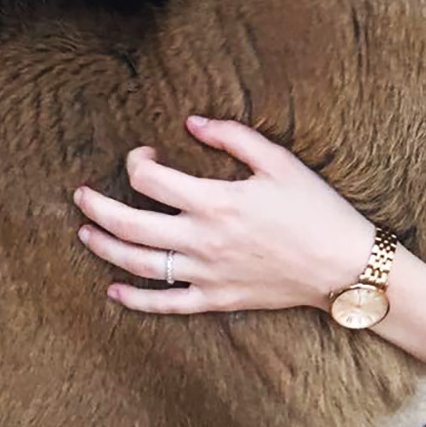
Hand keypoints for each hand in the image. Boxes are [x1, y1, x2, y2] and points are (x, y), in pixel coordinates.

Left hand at [74, 116, 374, 315]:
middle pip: (128, 225)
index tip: (144, 154)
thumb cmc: (316, 209)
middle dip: (96, 207)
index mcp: (215, 201)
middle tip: (81, 195)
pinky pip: (165, 304)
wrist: (344, 265)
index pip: (150, 180)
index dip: (137, 162)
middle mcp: (202, 240)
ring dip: (104, 247)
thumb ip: (233, 137)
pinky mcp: (216, 299)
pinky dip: (135, 299)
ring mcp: (205, 274)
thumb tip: (191, 123)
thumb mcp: (280, 161)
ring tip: (85, 234)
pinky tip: (115, 289)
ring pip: (138, 264)